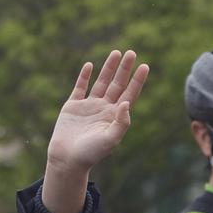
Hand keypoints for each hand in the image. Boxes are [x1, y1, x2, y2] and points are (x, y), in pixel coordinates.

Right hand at [41, 50, 148, 212]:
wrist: (68, 159)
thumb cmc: (91, 153)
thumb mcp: (110, 140)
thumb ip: (121, 123)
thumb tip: (126, 103)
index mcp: (115, 117)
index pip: (129, 94)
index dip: (137, 81)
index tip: (145, 66)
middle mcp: (104, 109)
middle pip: (117, 84)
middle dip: (125, 69)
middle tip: (132, 52)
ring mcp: (89, 106)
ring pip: (101, 82)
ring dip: (109, 68)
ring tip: (116, 53)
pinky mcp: (73, 106)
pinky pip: (80, 87)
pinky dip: (84, 76)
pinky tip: (90, 65)